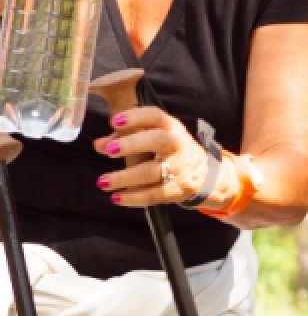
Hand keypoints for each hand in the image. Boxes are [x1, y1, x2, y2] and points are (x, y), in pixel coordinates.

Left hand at [93, 106, 214, 206]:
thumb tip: (98, 144)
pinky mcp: (176, 188)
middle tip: (109, 151)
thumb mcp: (153, 137)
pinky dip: (133, 197)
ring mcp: (178, 167)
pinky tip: (116, 197)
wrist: (200, 173)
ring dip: (125, 177)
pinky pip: (153, 194)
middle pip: (158, 141)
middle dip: (133, 144)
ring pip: (151, 172)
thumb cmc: (169, 150)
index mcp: (171, 127)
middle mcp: (176, 145)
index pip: (156, 117)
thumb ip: (123, 138)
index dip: (136, 117)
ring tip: (102, 182)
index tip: (115, 121)